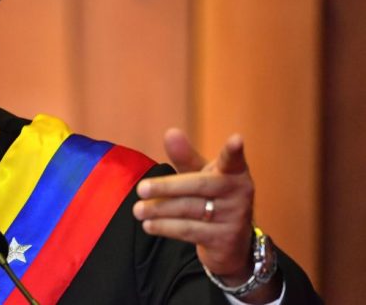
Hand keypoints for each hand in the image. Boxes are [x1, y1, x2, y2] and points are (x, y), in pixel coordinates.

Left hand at [132, 128, 254, 281]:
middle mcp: (239, 193)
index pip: (233, 160)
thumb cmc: (213, 198)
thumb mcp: (201, 176)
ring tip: (138, 209)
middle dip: (167, 187)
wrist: (231, 243)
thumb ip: (185, 157)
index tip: (236, 139)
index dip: (233, 151)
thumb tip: (170, 133)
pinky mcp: (223, 239)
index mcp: (234, 173)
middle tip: (141, 188)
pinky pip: (189, 230)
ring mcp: (233, 218)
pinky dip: (166, 227)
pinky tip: (148, 225)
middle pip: (198, 186)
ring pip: (190, 209)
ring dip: (160, 209)